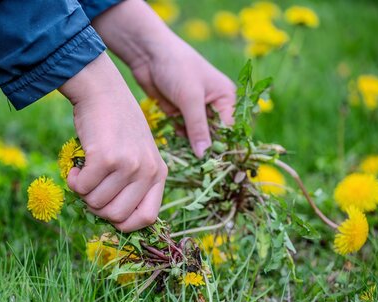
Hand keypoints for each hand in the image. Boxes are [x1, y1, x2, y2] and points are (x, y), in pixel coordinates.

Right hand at [59, 53, 167, 231]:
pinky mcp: (106, 158)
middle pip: (117, 217)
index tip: (108, 212)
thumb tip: (115, 220)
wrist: (102, 90)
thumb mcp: (137, 153)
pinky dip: (73, 181)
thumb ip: (134, 183)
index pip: (148, 218)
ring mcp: (128, 165)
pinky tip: (75, 166)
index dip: (125, 223)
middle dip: (97, 208)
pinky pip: (81, 188)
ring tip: (84, 171)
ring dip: (83, 191)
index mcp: (159, 172)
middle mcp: (147, 171)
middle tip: (90, 188)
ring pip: (96, 204)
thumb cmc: (116, 125)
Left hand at [93, 0, 235, 156]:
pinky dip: (180, 142)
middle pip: (215, 136)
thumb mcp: (190, 98)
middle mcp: (213, 106)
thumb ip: (198, 127)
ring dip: (192, 149)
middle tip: (203, 173)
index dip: (224, 149)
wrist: (148, 53)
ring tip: (190, 169)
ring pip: (198, 137)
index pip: (230, 130)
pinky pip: (182, 134)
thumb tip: (204, 155)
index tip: (218, 168)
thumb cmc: (176, 67)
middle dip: (208, 152)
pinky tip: (178, 155)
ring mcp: (194, 111)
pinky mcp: (178, 114)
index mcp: (225, 98)